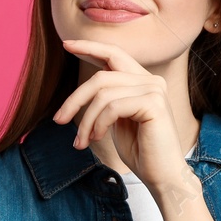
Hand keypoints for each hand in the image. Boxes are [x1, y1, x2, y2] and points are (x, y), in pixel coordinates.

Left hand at [52, 38, 186, 193]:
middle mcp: (151, 80)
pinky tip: (97, 138)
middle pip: (101, 76)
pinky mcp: (154, 103)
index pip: (113, 54)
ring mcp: (155, 89)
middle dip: (75, 99)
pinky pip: (113, 107)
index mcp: (142, 80)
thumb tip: (83, 89)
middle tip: (58, 120)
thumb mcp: (117, 120)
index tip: (66, 45)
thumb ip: (107, 100)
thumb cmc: (139, 151)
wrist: (162, 176)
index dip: (89, 47)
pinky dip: (98, 123)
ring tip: (82, 142)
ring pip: (103, 94)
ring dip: (85, 120)